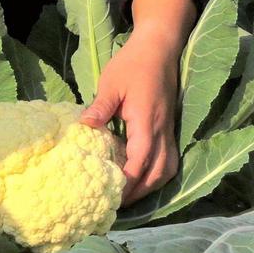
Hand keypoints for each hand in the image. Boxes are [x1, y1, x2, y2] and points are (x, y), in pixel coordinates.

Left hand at [81, 29, 183, 203]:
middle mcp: (162, 130)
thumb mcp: (110, 83)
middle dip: (140, 192)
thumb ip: (99, 108)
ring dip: (152, 186)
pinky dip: (159, 174)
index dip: (129, 180)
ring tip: (131, 195)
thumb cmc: (133, 63)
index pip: (141, 159)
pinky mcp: (170, 127)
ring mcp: (169, 130)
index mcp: (146, 121)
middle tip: (117, 204)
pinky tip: (144, 177)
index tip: (111, 194)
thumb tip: (83, 128)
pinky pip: (170, 159)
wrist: (159, 48)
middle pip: (158, 171)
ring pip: (168, 168)